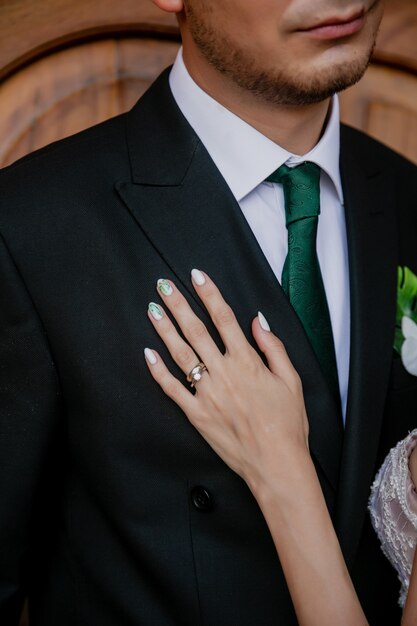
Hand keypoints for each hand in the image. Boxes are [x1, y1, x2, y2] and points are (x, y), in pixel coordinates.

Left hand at [144, 270, 309, 493]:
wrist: (276, 464)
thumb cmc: (288, 424)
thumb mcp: (291, 380)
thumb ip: (273, 347)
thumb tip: (258, 321)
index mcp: (247, 362)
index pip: (224, 319)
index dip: (209, 294)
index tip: (196, 276)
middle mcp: (223, 373)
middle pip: (196, 330)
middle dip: (178, 304)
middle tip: (163, 285)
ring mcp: (207, 394)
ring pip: (180, 354)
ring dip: (165, 330)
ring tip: (152, 309)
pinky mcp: (197, 415)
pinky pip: (173, 389)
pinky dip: (158, 371)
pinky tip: (148, 354)